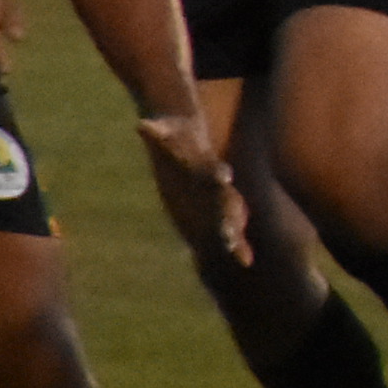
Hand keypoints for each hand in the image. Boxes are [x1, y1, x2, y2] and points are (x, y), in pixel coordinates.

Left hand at [132, 111, 248, 268]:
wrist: (187, 138)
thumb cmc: (174, 134)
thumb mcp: (163, 131)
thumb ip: (155, 132)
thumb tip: (141, 126)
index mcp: (206, 163)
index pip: (212, 169)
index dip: (216, 173)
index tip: (223, 176)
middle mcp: (217, 184)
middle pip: (226, 198)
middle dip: (230, 213)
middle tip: (232, 230)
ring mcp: (217, 199)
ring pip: (231, 217)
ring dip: (235, 233)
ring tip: (239, 253)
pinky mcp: (212, 212)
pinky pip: (227, 230)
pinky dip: (238, 245)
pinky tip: (246, 261)